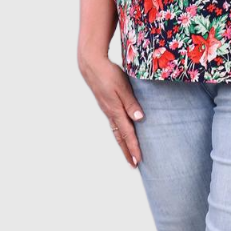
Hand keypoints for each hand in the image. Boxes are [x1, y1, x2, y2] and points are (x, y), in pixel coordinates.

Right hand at [78, 52, 144, 167]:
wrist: (92, 66)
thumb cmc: (109, 74)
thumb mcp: (123, 87)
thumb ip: (131, 103)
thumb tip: (139, 118)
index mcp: (116, 110)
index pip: (127, 133)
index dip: (133, 147)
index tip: (139, 160)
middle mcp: (110, 113)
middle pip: (120, 137)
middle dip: (127, 151)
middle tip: (133, 164)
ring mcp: (107, 110)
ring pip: (116, 132)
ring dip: (123, 144)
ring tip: (128, 153)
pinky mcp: (106, 106)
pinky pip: (114, 124)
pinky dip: (119, 133)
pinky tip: (123, 134)